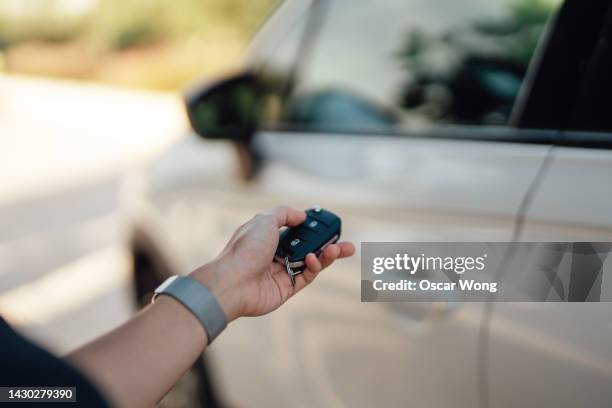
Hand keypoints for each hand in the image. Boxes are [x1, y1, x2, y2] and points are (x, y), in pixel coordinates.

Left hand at [191, 206, 354, 321]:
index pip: (295, 229)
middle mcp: (275, 253)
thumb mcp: (265, 220)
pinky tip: (315, 259)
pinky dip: (314, 267)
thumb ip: (285, 213)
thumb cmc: (244, 250)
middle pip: (308, 247)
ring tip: (339, 250)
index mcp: (268, 236)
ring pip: (311, 262)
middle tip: (347, 243)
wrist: (232, 283)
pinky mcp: (286, 289)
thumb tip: (302, 215)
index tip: (328, 224)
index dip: (312, 227)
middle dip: (328, 244)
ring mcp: (281, 272)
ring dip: (327, 255)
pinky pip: (306, 277)